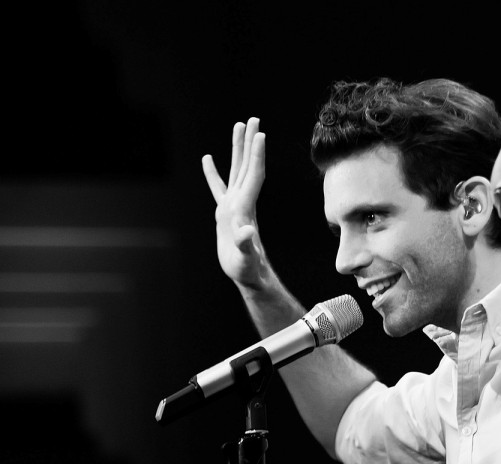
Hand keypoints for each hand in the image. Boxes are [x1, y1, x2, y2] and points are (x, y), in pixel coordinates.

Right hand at [202, 117, 268, 287]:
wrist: (249, 275)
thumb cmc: (248, 268)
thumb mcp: (246, 258)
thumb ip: (245, 244)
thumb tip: (246, 232)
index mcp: (246, 207)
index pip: (254, 175)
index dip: (257, 155)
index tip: (261, 134)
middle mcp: (242, 201)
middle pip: (247, 165)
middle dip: (250, 142)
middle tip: (253, 119)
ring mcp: (234, 205)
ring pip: (235, 170)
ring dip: (237, 149)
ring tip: (238, 126)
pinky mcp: (225, 213)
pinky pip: (217, 187)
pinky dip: (212, 173)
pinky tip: (208, 159)